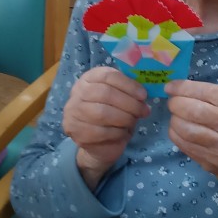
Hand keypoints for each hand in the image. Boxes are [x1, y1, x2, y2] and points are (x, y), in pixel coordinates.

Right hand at [63, 67, 149, 188]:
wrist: (98, 141)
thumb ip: (128, 90)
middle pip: (105, 93)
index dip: (128, 85)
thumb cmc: (112, 113)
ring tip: (134, 121)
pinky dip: (117, 132)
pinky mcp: (76, 131)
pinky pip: (100, 131)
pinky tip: (123, 132)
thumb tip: (144, 93)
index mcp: (89, 78)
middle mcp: (78, 92)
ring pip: (103, 113)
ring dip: (124, 118)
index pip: (108, 76)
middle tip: (144, 111)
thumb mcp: (120, 96)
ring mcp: (73, 111)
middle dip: (129, 103)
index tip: (144, 95)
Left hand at [165, 80, 217, 204]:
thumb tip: (176, 87)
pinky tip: (178, 128)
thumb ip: (208, 93)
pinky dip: (174, 132)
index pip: (209, 92)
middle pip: (195, 111)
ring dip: (174, 119)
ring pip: (187, 129)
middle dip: (177, 103)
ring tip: (176, 116)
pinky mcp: (210, 160)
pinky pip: (183, 143)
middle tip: (172, 102)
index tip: (170, 87)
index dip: (185, 88)